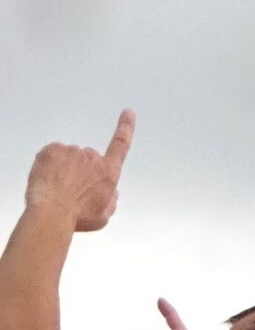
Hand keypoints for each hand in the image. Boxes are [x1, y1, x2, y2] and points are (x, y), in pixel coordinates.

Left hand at [26, 110, 133, 233]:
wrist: (51, 212)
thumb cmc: (77, 216)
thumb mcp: (103, 216)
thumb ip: (111, 201)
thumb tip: (111, 192)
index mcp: (108, 173)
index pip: (121, 145)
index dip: (125, 127)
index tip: (128, 113)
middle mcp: (92, 159)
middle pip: (90, 160)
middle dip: (84, 171)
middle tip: (74, 190)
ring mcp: (71, 152)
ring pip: (70, 158)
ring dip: (66, 168)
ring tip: (60, 187)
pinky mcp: (52, 150)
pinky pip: (54, 154)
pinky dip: (52, 164)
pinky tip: (50, 179)